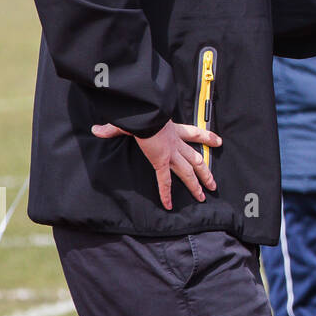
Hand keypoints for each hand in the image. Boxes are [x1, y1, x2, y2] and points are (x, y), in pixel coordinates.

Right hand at [92, 120, 220, 209]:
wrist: (145, 111)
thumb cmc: (142, 111)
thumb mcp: (133, 119)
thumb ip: (115, 127)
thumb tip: (96, 129)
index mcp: (173, 130)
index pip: (195, 134)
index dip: (208, 138)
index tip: (219, 142)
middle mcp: (175, 143)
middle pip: (196, 159)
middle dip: (205, 173)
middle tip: (213, 184)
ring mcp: (170, 153)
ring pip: (188, 172)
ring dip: (196, 184)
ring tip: (202, 197)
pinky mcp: (161, 160)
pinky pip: (164, 180)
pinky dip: (165, 193)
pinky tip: (168, 205)